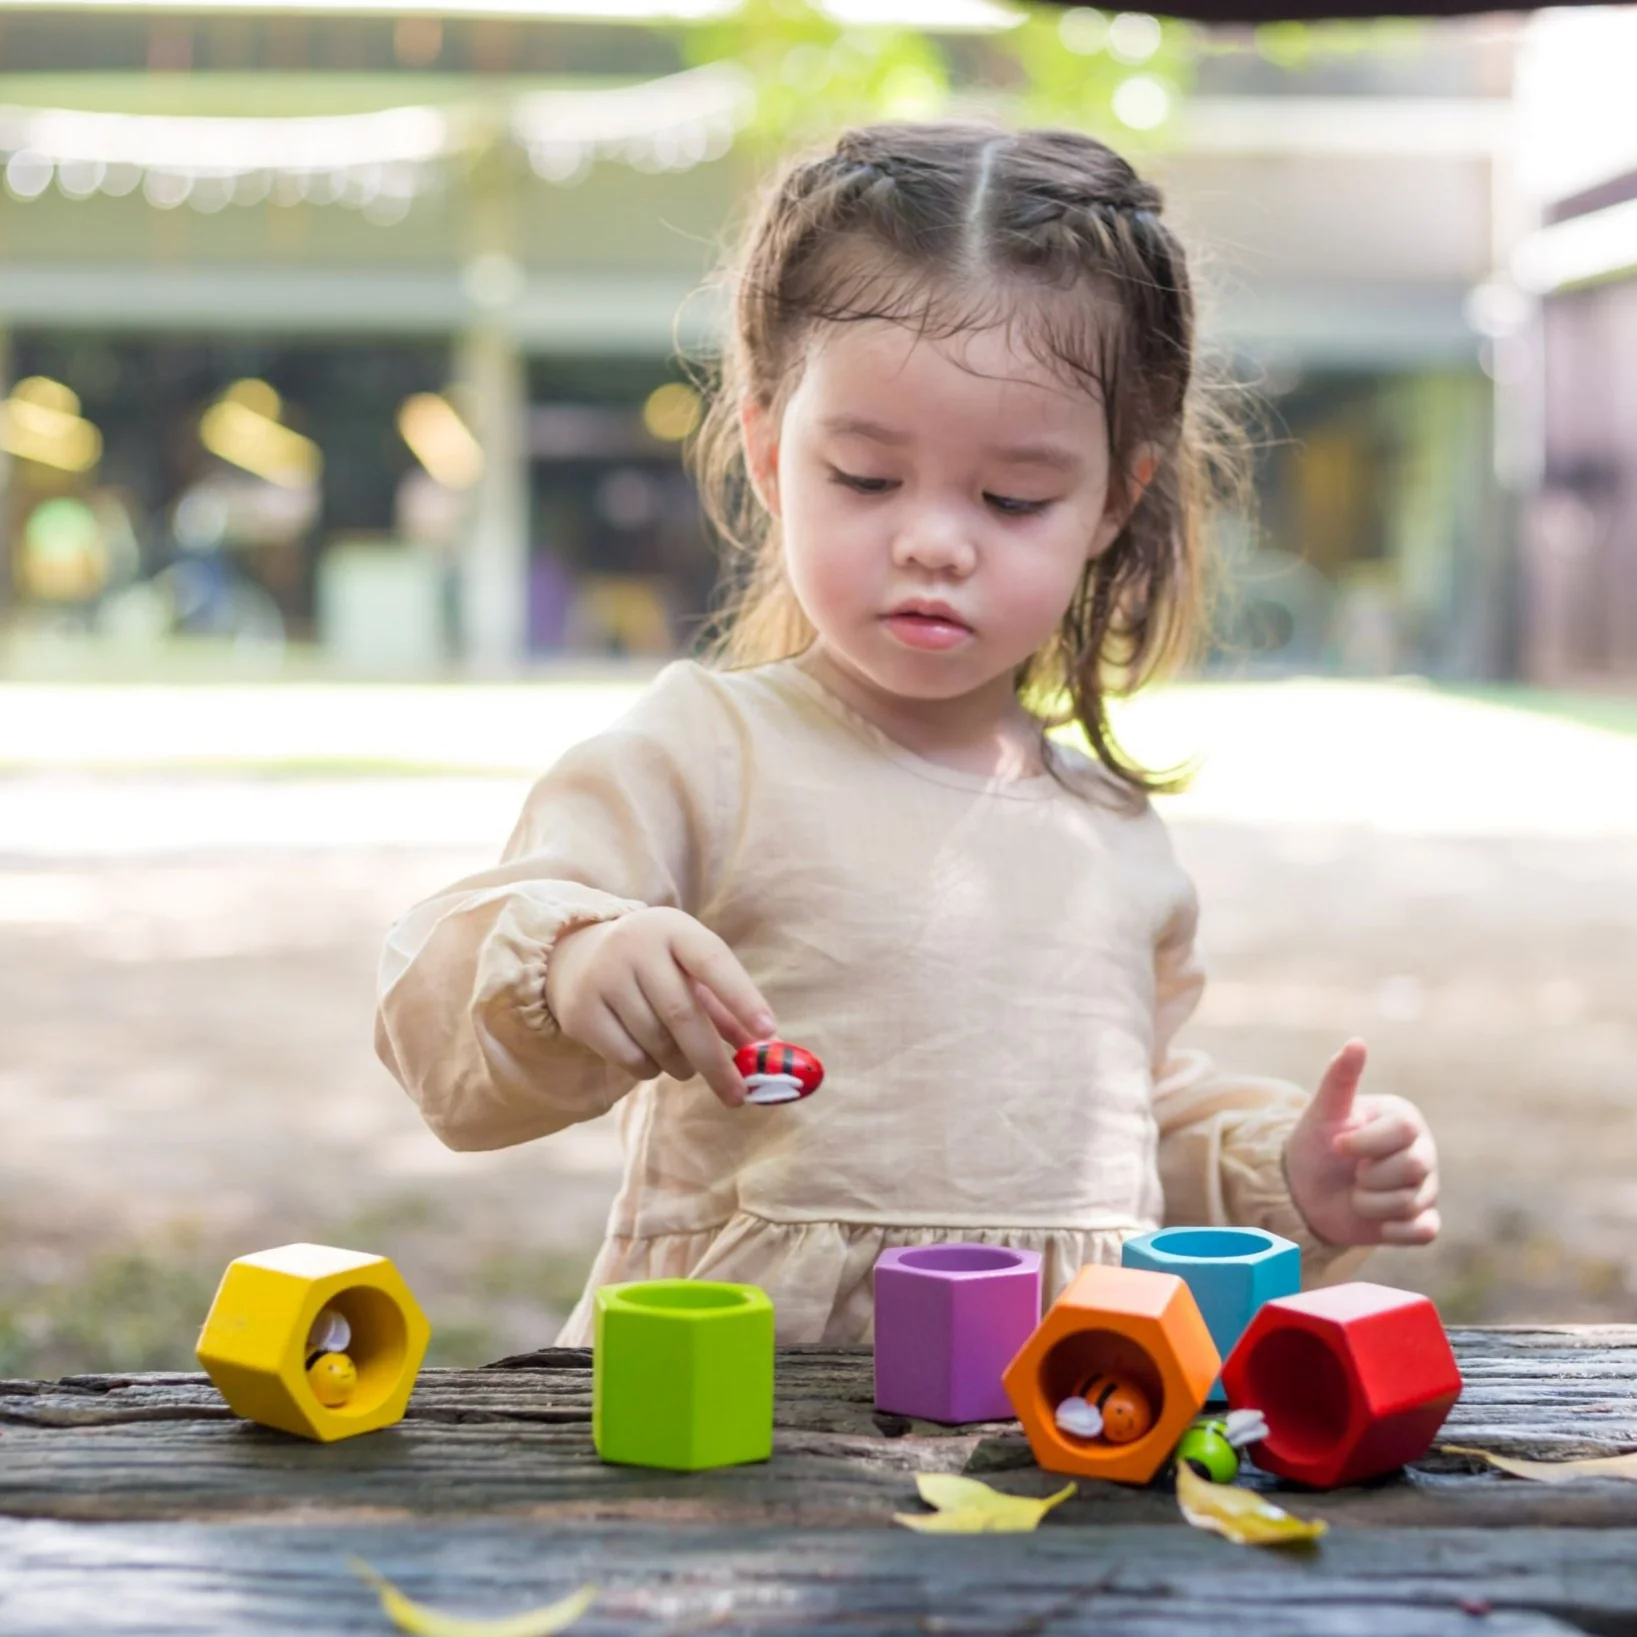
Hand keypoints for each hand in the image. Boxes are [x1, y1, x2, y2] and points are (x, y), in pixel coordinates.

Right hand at [545, 907, 776, 1107]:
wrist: (575, 954)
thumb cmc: (653, 965)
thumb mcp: (688, 968)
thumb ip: (725, 1006)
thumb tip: (765, 1047)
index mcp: (672, 928)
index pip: (712, 961)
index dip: (742, 997)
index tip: (768, 1033)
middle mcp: (634, 946)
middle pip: (681, 1013)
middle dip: (715, 1060)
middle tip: (738, 1094)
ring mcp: (602, 977)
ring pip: (656, 1041)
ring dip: (682, 1065)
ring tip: (687, 1066)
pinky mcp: (580, 1012)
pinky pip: (629, 1057)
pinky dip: (651, 1069)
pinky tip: (654, 1060)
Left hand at [1283, 1039, 1439, 1247]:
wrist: (1306, 1192)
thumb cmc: (1317, 1145)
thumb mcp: (1323, 1111)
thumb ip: (1339, 1078)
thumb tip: (1357, 1041)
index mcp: (1404, 1120)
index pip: (1404, 1131)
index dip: (1365, 1143)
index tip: (1337, 1145)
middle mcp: (1423, 1152)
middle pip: (1413, 1167)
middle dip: (1368, 1175)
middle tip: (1352, 1171)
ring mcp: (1427, 1188)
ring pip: (1409, 1203)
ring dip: (1368, 1203)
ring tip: (1356, 1192)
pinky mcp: (1422, 1222)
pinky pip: (1422, 1232)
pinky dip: (1391, 1230)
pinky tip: (1374, 1220)